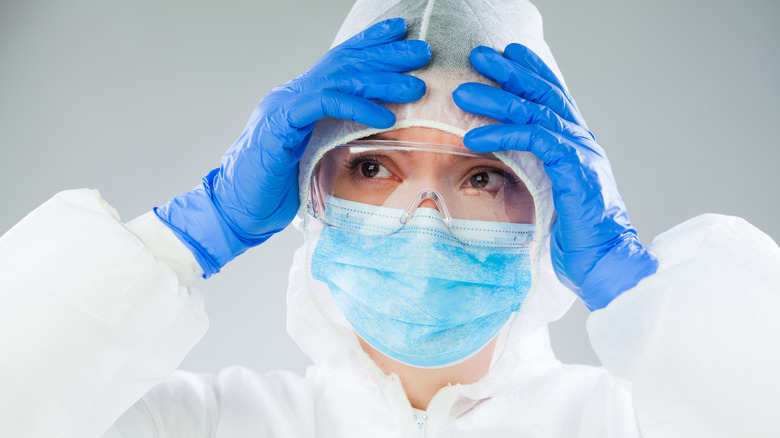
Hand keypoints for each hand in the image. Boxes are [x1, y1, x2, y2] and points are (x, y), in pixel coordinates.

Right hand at [156, 18, 430, 276]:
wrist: (237, 209)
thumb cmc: (277, 188)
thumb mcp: (315, 158)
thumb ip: (337, 138)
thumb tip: (376, 134)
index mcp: (302, 99)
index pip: (340, 62)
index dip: (371, 43)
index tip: (401, 32)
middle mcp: (293, 95)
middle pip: (344, 63)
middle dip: (386, 54)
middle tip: (423, 51)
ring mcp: (284, 107)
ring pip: (338, 79)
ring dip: (381, 79)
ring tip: (415, 86)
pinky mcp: (280, 126)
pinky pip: (324, 106)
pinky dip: (358, 107)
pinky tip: (385, 115)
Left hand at [453, 44, 656, 309]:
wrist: (604, 262)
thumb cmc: (576, 234)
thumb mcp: (550, 194)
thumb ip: (535, 170)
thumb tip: (503, 163)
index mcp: (575, 143)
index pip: (551, 96)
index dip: (529, 70)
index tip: (504, 52)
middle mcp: (580, 140)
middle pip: (542, 94)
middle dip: (509, 71)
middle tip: (478, 55)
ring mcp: (579, 152)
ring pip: (535, 112)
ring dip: (495, 99)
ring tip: (461, 93)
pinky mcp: (574, 169)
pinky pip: (534, 140)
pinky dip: (502, 133)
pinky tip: (474, 135)